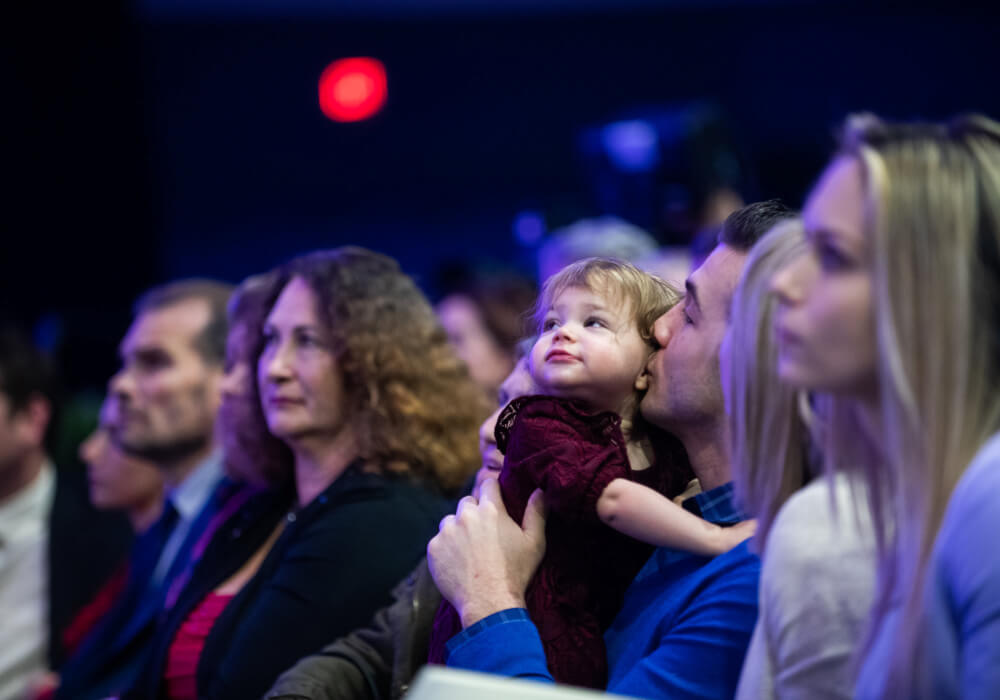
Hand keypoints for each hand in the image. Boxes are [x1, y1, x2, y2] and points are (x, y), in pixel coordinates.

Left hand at [427, 478, 546, 627]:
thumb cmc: (515, 573)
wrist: (489, 603)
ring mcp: (447, 531)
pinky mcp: (434, 548)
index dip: (493, 491)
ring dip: (458, 530)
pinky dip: (446, 549)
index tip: (495, 500)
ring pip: (450, 521)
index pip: (488, 484)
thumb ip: (537, 512)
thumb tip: (540, 490)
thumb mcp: (534, 542)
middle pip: (468, 503)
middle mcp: (466, 515)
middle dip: (475, 513)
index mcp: (491, 510)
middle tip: (484, 535)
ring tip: (470, 552)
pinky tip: (458, 564)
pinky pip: (439, 541)